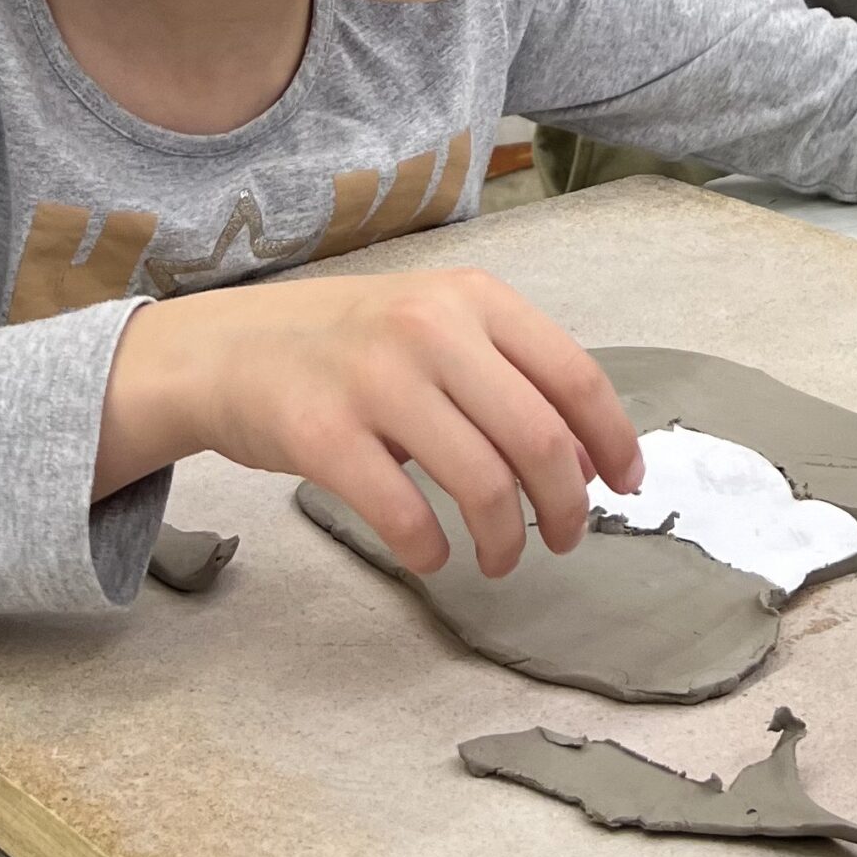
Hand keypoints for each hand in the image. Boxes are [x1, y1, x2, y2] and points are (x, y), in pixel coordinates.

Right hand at [97, 268, 644, 579]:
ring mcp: (375, 380)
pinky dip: (431, 551)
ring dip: (504, 541)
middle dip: (565, 507)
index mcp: (473, 298)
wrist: (231, 347)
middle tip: (563, 538)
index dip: (612, 440)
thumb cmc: (352, 344)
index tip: (625, 485)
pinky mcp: (323, 435)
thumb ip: (509, 373)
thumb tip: (587, 458)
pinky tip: (433, 555)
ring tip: (499, 559)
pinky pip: (405, 515)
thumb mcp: (438, 325)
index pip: (574, 375)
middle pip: (538, 439)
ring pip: (482, 484)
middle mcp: (430, 328)